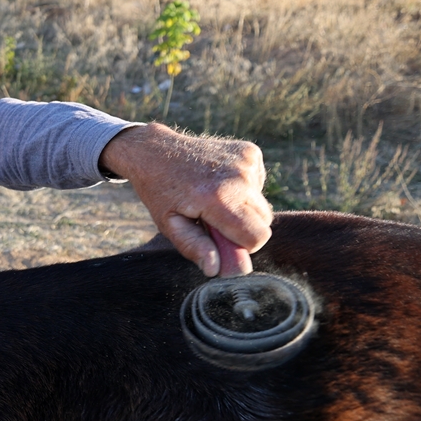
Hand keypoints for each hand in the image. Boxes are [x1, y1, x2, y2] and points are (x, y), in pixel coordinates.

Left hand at [99, 124, 271, 276]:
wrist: (156, 151)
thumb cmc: (160, 191)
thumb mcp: (169, 224)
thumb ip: (194, 247)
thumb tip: (217, 269)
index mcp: (217, 198)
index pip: (257, 236)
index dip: (243, 246)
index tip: (223, 242)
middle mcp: (238, 177)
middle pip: (264, 222)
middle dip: (243, 229)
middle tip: (213, 220)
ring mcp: (246, 161)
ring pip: (262, 204)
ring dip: (243, 209)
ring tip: (213, 199)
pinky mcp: (250, 152)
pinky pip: (258, 185)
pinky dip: (243, 189)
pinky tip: (218, 182)